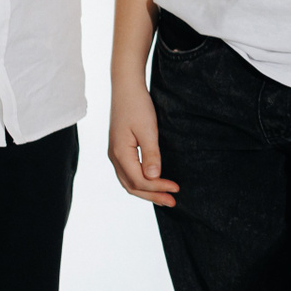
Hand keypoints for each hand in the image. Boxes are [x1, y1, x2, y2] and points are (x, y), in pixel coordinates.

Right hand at [108, 79, 179, 206]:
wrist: (126, 88)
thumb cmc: (138, 106)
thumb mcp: (147, 129)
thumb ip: (151, 154)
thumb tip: (153, 177)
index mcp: (120, 154)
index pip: (139, 181)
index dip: (158, 188)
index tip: (176, 189)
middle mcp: (114, 157)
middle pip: (132, 186)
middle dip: (153, 195)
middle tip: (173, 202)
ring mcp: (115, 154)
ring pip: (129, 181)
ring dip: (147, 191)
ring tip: (165, 197)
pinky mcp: (120, 149)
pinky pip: (128, 173)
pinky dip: (140, 182)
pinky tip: (153, 182)